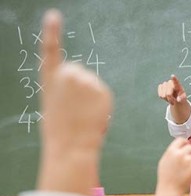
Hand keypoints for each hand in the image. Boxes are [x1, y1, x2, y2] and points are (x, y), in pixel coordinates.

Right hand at [40, 9, 111, 153]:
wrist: (72, 147)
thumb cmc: (60, 132)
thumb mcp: (54, 106)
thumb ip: (64, 92)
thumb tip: (82, 90)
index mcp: (50, 79)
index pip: (50, 50)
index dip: (52, 32)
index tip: (54, 16)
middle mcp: (68, 74)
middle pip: (78, 72)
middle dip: (79, 87)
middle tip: (75, 110)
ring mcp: (87, 81)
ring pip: (92, 84)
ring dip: (90, 96)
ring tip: (83, 116)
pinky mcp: (103, 91)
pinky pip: (103, 93)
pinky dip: (101, 103)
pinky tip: (93, 115)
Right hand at [157, 75, 186, 105]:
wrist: (176, 97)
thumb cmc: (180, 97)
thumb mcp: (183, 99)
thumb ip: (182, 98)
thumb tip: (178, 99)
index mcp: (178, 85)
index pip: (176, 82)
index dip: (174, 79)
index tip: (172, 76)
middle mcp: (171, 82)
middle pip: (168, 94)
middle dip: (170, 99)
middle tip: (174, 101)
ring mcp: (165, 84)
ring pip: (163, 95)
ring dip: (167, 99)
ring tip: (171, 99)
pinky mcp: (160, 86)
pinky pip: (160, 95)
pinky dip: (163, 98)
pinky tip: (166, 97)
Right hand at [157, 138, 190, 193]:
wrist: (169, 189)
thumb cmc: (165, 176)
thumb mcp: (164, 161)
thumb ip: (172, 152)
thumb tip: (180, 146)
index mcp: (171, 151)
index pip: (181, 140)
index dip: (184, 143)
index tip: (186, 146)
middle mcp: (180, 154)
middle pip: (190, 147)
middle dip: (189, 153)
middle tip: (186, 161)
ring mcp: (188, 161)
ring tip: (186, 170)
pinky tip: (189, 174)